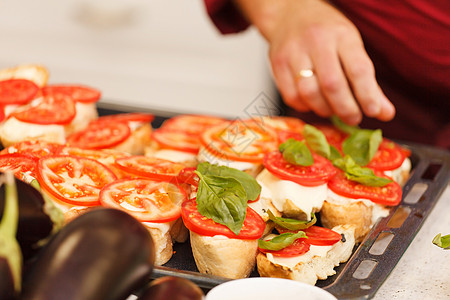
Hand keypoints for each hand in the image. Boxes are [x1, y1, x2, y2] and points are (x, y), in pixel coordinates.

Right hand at [234, 0, 394, 124]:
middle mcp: (316, 41)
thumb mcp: (352, 46)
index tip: (375, 112)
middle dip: (345, 108)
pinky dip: (305, 106)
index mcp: (342, 35)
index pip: (358, 69)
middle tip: (353, 118)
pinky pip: (291, 96)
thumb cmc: (326, 33)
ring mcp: (293, 52)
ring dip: (324, 109)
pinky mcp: (277, 64)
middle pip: (332, 84)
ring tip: (333, 110)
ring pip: (309, 93)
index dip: (367, 95)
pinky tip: (313, 103)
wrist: (289, 14)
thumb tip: (385, 113)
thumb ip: (367, 81)